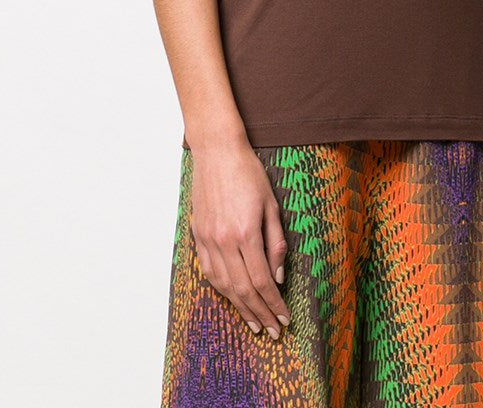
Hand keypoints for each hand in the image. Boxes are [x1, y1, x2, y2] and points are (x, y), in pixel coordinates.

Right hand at [189, 138, 291, 339]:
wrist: (217, 151)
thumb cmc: (249, 173)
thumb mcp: (272, 204)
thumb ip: (276, 242)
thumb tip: (278, 276)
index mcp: (246, 233)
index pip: (262, 280)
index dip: (274, 303)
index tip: (284, 317)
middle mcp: (224, 241)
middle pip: (242, 289)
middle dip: (259, 313)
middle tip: (272, 330)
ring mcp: (207, 239)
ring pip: (223, 284)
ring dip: (239, 307)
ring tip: (253, 322)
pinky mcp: (198, 234)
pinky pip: (208, 271)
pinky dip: (221, 288)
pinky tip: (231, 298)